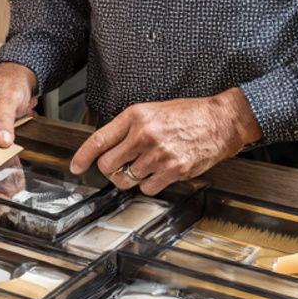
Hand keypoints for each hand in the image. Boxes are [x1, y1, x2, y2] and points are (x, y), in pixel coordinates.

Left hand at [69, 88, 260, 194]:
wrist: (221, 121)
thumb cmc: (188, 114)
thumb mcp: (152, 110)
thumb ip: (129, 127)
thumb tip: (108, 147)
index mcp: (135, 116)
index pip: (98, 140)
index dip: (83, 157)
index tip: (76, 167)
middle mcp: (144, 135)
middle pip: (108, 165)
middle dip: (110, 169)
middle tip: (120, 166)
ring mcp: (158, 154)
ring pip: (127, 179)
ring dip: (132, 177)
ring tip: (146, 165)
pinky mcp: (173, 170)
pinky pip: (148, 188)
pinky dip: (150, 185)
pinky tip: (159, 172)